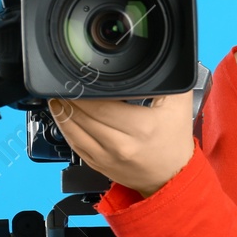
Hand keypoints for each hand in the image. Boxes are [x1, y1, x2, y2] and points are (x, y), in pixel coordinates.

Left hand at [47, 91, 194, 196]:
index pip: (101, 106)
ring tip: (58, 96)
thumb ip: (166, 80)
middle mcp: (120, 145)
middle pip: (83, 117)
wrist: (172, 176)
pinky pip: (74, 145)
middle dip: (70, 98)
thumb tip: (154, 60)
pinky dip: (65, 128)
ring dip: (62, 112)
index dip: (84, 92)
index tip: (78, 79)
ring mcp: (106, 157)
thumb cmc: (174, 143)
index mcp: (140, 128)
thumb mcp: (179, 105)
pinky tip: (62, 115)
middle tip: (65, 83)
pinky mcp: (97, 164)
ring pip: (73, 131)